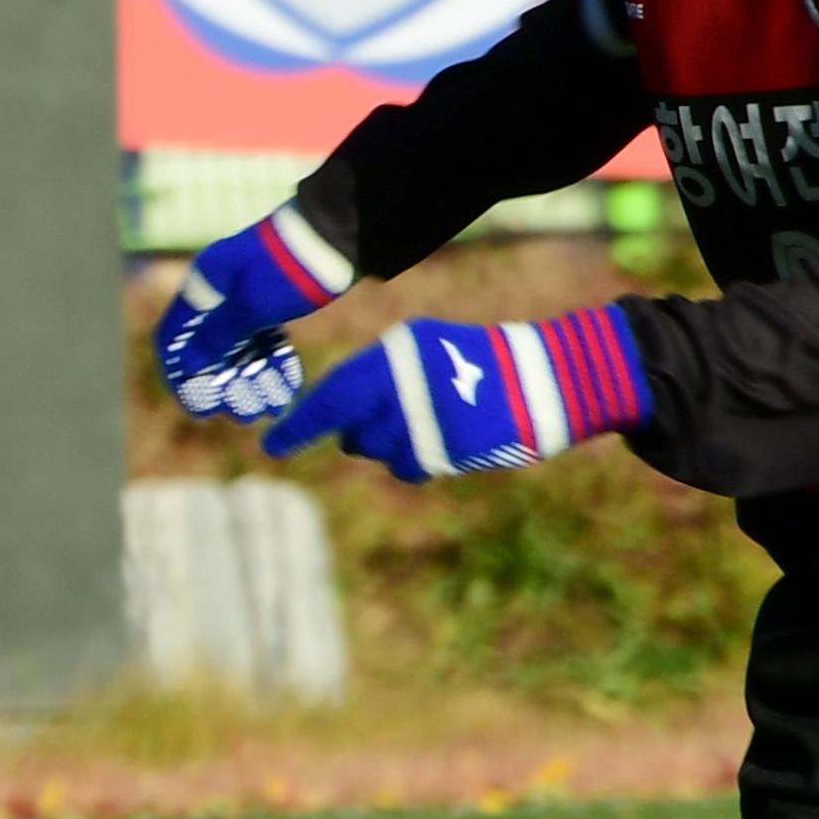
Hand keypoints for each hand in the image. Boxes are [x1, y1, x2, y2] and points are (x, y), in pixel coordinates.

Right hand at [154, 206, 348, 422]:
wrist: (338, 233)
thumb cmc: (288, 268)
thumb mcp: (250, 306)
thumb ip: (216, 337)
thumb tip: (185, 366)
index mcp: (203, 285)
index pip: (174, 337)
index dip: (180, 375)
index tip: (198, 408)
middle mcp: (219, 290)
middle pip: (209, 348)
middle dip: (226, 385)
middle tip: (243, 415)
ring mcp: (247, 295)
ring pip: (240, 346)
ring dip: (251, 379)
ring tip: (270, 407)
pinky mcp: (273, 299)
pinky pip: (264, 338)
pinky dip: (271, 362)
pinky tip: (285, 386)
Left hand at [267, 306, 652, 480]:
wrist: (547, 380)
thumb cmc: (479, 362)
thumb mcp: (423, 350)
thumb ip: (378, 377)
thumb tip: (336, 418)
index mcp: (394, 355)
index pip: (331, 395)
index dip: (299, 425)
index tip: (272, 447)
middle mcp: (403, 387)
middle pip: (350, 430)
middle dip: (352, 432)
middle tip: (376, 423)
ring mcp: (424, 422)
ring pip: (377, 451)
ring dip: (390, 444)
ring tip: (427, 422)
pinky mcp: (446, 451)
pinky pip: (407, 468)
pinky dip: (414, 462)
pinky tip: (440, 442)